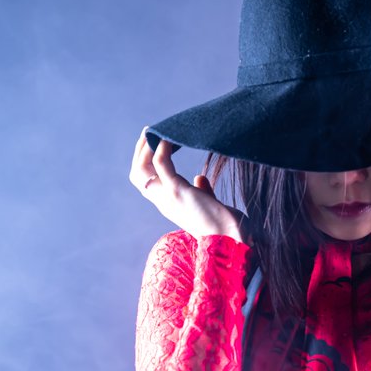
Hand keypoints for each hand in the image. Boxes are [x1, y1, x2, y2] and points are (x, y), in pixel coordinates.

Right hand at [129, 129, 249, 243]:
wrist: (233, 239)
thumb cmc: (225, 225)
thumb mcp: (208, 205)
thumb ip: (203, 192)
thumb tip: (200, 178)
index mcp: (170, 206)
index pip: (146, 183)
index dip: (146, 163)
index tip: (154, 143)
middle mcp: (164, 203)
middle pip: (138, 176)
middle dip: (139, 152)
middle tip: (150, 132)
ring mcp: (168, 198)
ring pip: (142, 170)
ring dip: (146, 148)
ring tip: (156, 132)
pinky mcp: (178, 192)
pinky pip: (161, 164)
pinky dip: (162, 149)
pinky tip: (171, 138)